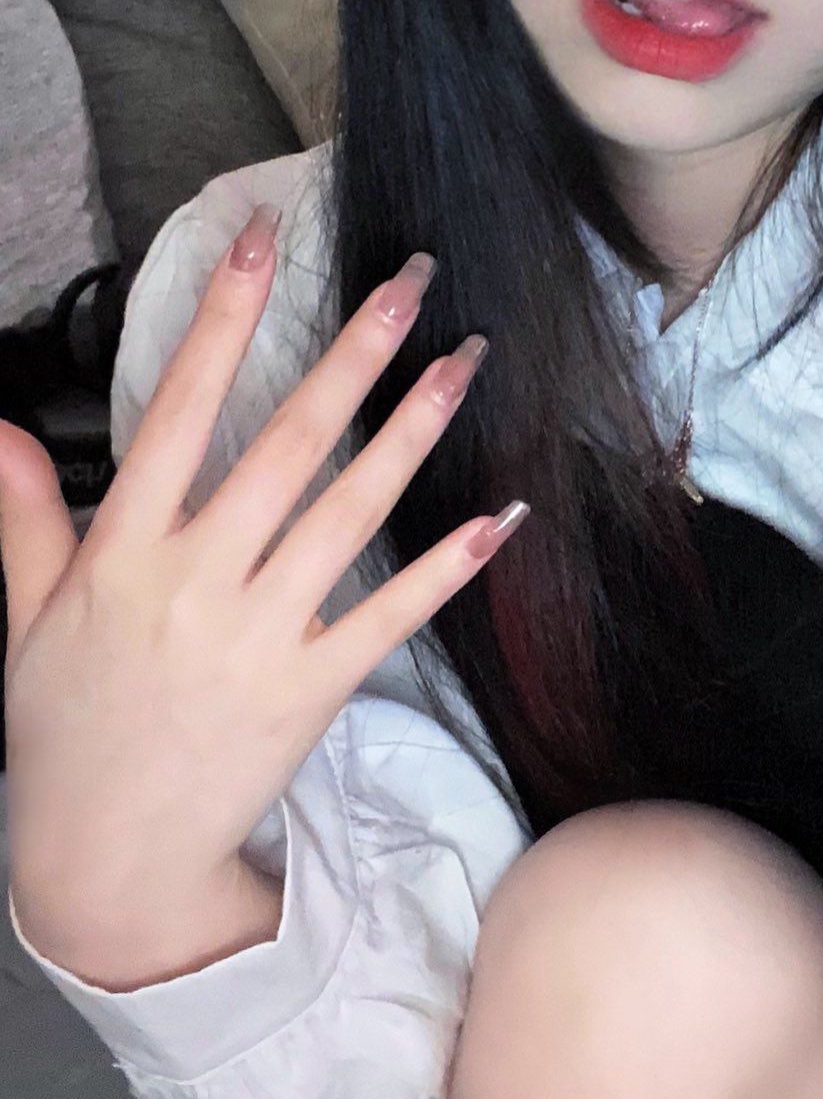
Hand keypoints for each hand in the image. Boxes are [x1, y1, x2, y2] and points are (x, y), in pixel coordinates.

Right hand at [1, 202, 528, 961]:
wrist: (107, 856)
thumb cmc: (64, 725)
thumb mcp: (27, 615)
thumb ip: (23, 514)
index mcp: (123, 552)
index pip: (178, 410)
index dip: (223, 320)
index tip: (262, 242)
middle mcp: (194, 582)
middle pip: (286, 445)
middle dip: (352, 353)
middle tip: (411, 279)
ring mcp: (258, 636)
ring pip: (349, 513)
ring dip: (412, 430)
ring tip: (465, 359)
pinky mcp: (310, 690)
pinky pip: (390, 616)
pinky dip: (448, 567)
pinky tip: (499, 514)